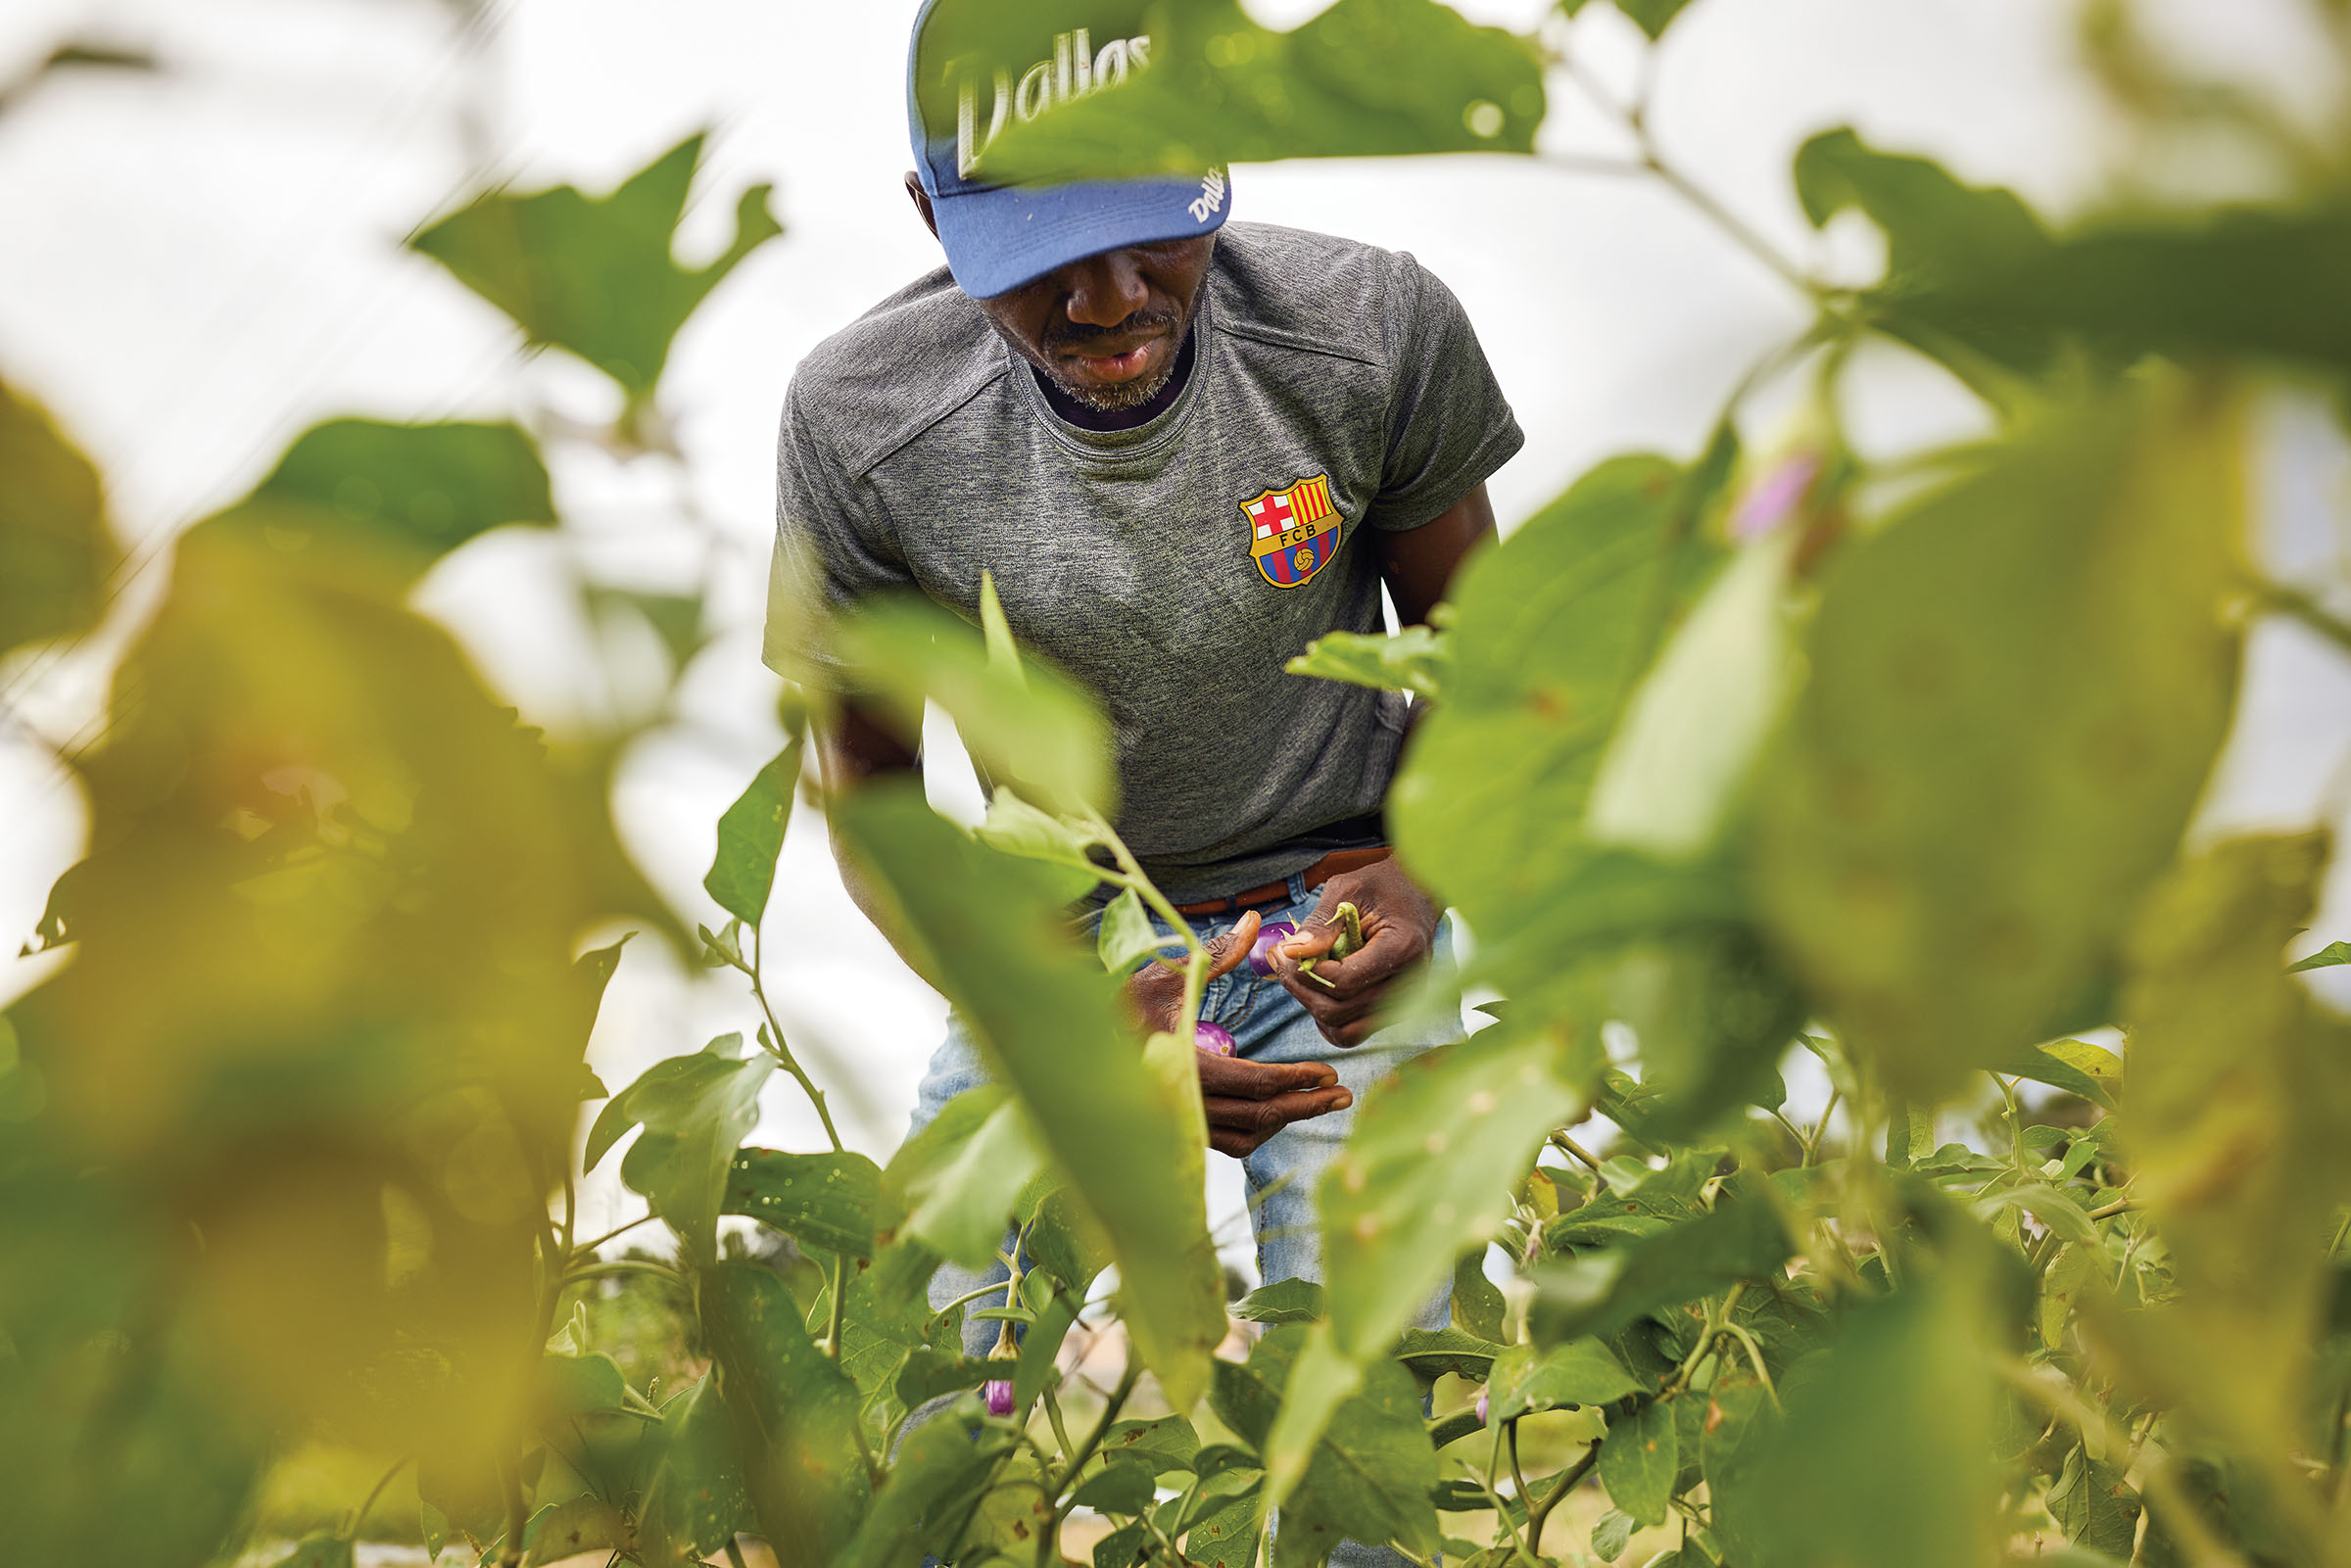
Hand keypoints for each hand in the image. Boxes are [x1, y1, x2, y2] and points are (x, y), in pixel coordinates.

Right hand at [1124, 909, 1356, 1158]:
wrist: (1083, 1039)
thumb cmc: (1127, 1002)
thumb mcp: (1171, 972)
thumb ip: (1217, 953)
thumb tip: (1254, 921)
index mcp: (1184, 1064)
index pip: (1254, 1082)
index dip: (1296, 1079)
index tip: (1328, 1072)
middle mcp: (1183, 1102)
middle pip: (1259, 1115)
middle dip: (1306, 1105)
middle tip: (1342, 1095)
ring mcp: (1181, 1122)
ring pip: (1246, 1136)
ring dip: (1285, 1122)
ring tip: (1318, 1103)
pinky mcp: (1181, 1130)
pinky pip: (1229, 1143)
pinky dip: (1259, 1131)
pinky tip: (1279, 1112)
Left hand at [1270, 858, 1439, 1047]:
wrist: (1418, 893)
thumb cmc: (1382, 886)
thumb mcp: (1348, 889)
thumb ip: (1321, 923)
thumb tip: (1292, 951)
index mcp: (1403, 949)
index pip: (1343, 982)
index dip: (1307, 972)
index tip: (1287, 950)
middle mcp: (1410, 984)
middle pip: (1339, 1011)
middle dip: (1301, 988)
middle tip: (1281, 960)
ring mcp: (1406, 1003)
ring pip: (1344, 1031)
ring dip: (1312, 1006)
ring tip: (1297, 975)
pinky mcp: (1396, 1011)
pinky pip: (1354, 1032)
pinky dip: (1328, 1018)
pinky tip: (1317, 989)